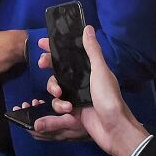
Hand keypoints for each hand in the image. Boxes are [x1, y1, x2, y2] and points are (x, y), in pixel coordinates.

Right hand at [33, 29, 148, 155]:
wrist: (113, 129)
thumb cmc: (108, 97)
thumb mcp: (101, 71)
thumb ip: (92, 50)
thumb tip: (88, 27)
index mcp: (89, 68)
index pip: (69, 53)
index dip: (55, 47)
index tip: (42, 43)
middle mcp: (80, 79)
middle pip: (58, 68)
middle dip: (48, 65)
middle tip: (41, 63)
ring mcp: (75, 95)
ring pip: (55, 86)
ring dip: (53, 87)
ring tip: (59, 92)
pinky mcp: (72, 110)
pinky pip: (58, 103)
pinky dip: (60, 105)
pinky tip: (69, 109)